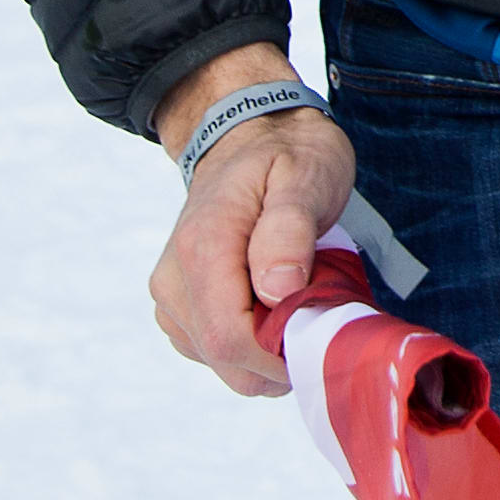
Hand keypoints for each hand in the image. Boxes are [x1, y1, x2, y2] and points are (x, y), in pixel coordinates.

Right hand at [146, 44, 355, 400]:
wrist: (250, 135)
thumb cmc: (288, 154)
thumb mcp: (307, 175)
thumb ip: (289, 232)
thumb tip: (278, 293)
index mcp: (203, 246)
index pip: (230, 336)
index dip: (281, 353)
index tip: (327, 333)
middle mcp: (174, 278)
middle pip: (226, 359)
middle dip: (282, 356)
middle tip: (327, 315)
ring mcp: (172, 296)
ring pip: (224, 364)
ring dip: (271, 351)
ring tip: (305, 299)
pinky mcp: (180, 308)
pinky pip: (218, 353)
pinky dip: (256, 346)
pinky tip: (281, 307)